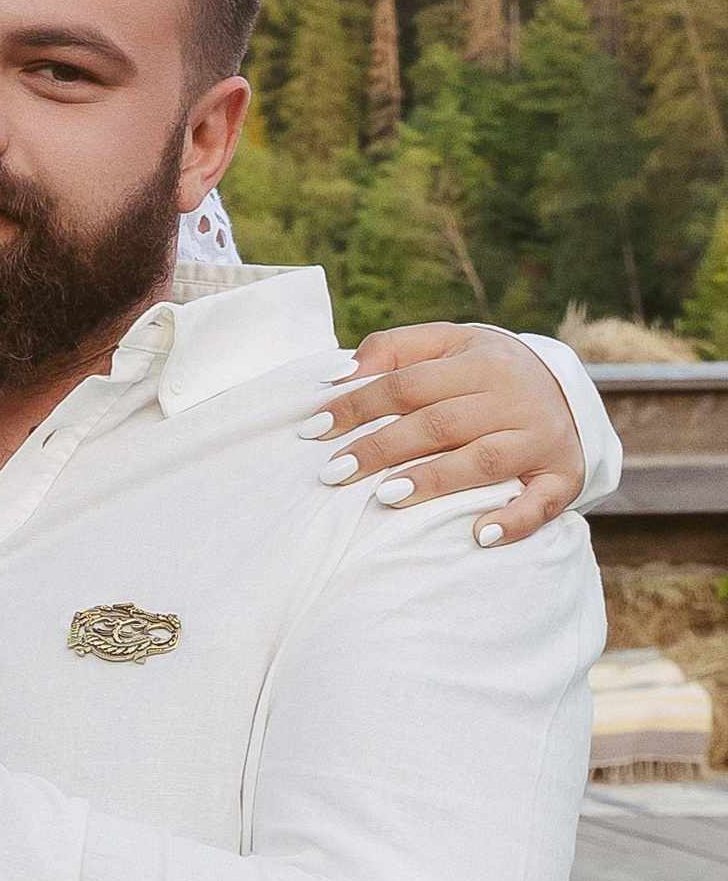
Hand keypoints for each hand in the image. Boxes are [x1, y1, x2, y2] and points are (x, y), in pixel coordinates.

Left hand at [302, 322, 585, 545]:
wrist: (568, 387)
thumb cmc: (485, 370)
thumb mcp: (448, 344)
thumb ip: (395, 350)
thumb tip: (338, 376)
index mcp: (478, 362)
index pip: (407, 383)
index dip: (357, 405)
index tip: (312, 429)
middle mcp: (512, 398)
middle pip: (439, 423)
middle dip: (382, 448)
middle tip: (333, 472)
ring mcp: (539, 439)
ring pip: (483, 460)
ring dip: (435, 480)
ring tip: (386, 497)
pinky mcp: (562, 476)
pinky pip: (542, 501)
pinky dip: (514, 520)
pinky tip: (480, 535)